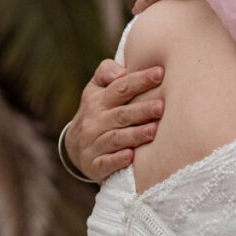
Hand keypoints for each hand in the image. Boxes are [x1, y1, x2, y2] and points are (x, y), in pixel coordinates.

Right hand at [65, 59, 164, 180]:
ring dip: (135, 135)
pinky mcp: (94, 164)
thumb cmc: (97, 110)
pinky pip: (105, 163)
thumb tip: (121, 71)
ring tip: (155, 130)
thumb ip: (107, 72)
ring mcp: (93, 143)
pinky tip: (131, 156)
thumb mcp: (96, 88)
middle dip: (142, 110)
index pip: (120, 88)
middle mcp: (95, 121)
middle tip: (162, 106)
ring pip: (116, 138)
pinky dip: (117, 160)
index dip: (140, 80)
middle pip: (121, 114)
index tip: (160, 73)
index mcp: (98, 100)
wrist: (74, 146)